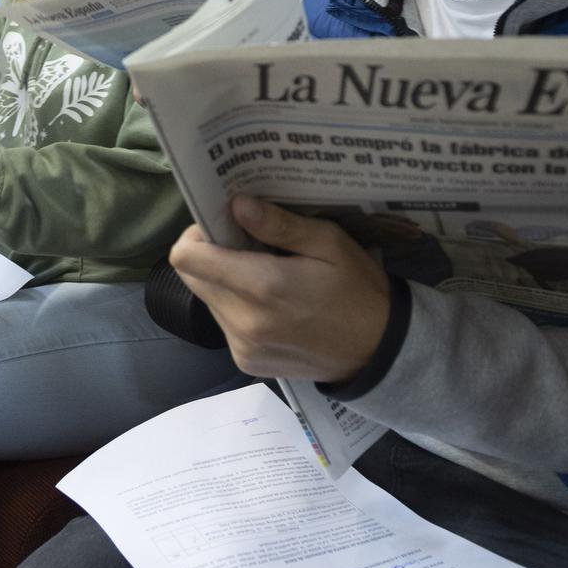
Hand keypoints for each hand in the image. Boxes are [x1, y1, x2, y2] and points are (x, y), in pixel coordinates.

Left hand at [169, 196, 392, 383]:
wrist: (380, 352)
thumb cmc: (357, 289)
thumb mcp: (329, 244)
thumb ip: (280, 225)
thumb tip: (237, 205)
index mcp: (262, 287)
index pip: (188, 258)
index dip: (197, 235)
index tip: (222, 224)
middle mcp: (243, 321)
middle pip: (191, 277)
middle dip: (210, 254)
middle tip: (245, 244)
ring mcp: (242, 347)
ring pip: (207, 299)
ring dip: (224, 281)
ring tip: (263, 274)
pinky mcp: (246, 362)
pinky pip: (223, 323)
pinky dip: (237, 306)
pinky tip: (270, 302)